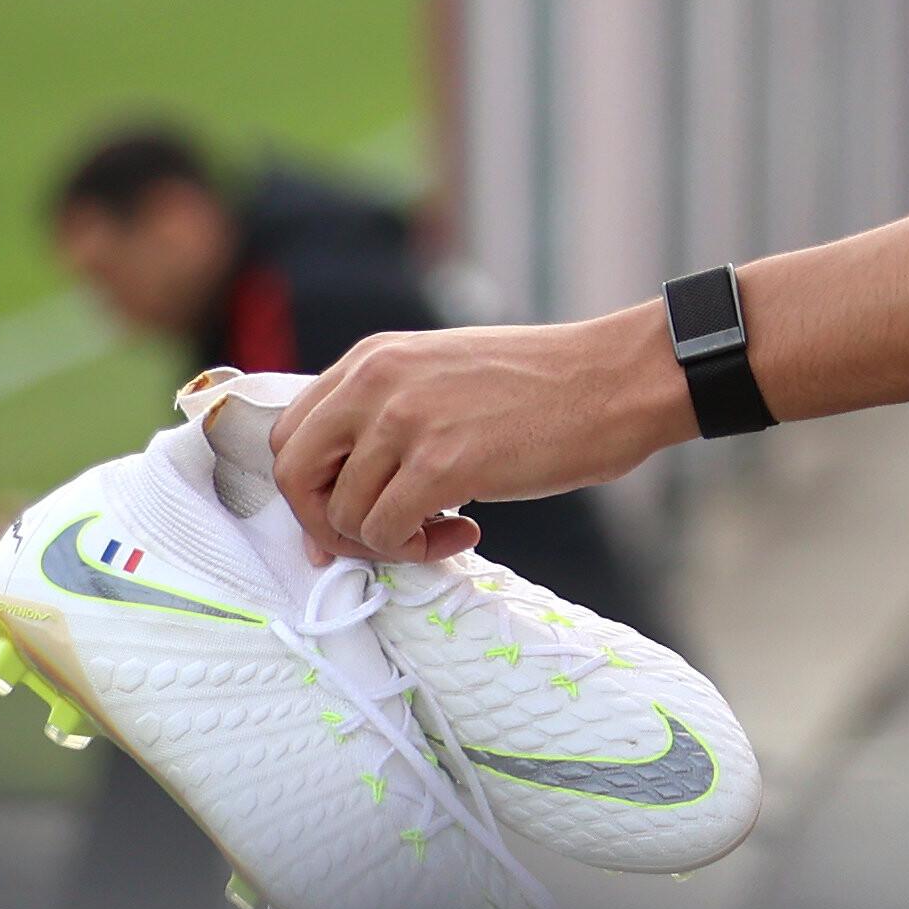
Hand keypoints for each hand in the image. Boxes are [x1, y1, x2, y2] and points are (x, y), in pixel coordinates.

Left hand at [270, 306, 690, 564]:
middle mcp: (375, 382)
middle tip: (380, 539)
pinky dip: (419, 550)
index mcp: (372, 359)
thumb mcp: (444, 378)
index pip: (291, 433)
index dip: (307, 489)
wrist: (617, 379)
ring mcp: (405, 421)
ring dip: (388, 542)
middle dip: (325, 523)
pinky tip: (467, 530)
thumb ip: (387, 418)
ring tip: (444, 529)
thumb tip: (342, 499)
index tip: (344, 518)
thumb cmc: (545, 387)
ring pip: (343, 514)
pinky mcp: (441, 464)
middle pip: (295, 474)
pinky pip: (388, 533)